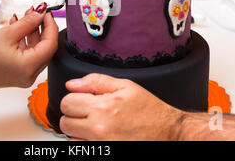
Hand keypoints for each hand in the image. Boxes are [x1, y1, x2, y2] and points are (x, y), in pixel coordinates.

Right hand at [0, 2, 57, 92]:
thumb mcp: (6, 35)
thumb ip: (26, 23)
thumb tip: (39, 14)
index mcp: (30, 66)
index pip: (50, 44)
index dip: (50, 26)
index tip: (46, 13)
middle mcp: (31, 74)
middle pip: (46, 47)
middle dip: (42, 28)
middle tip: (37, 13)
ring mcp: (26, 75)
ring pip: (37, 50)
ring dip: (33, 33)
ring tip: (26, 17)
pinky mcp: (19, 73)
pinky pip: (28, 55)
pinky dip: (26, 41)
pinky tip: (18, 27)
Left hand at [59, 73, 182, 140]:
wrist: (169, 133)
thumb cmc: (149, 111)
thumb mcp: (125, 86)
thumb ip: (96, 81)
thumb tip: (72, 84)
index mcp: (102, 107)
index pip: (67, 103)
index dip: (73, 100)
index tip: (82, 101)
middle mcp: (99, 129)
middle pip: (65, 123)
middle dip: (74, 116)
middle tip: (88, 114)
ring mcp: (101, 146)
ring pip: (72, 139)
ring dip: (79, 133)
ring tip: (96, 127)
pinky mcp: (104, 156)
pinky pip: (82, 151)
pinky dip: (87, 144)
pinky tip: (100, 138)